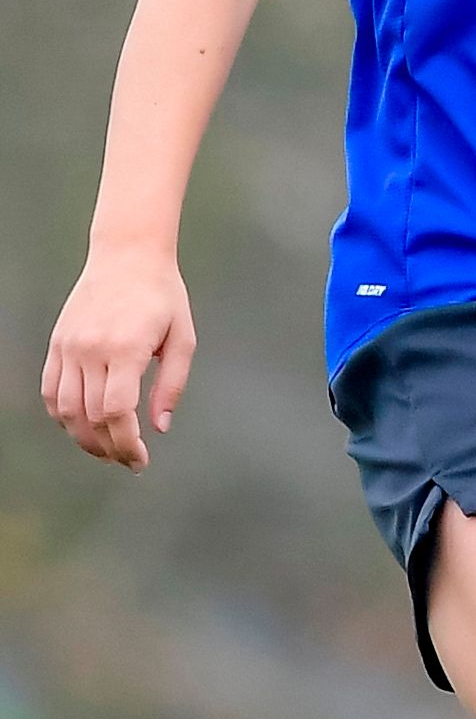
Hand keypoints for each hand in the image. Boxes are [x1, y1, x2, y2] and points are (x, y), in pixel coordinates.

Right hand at [42, 246, 192, 469]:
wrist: (127, 257)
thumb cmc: (163, 296)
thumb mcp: (183, 338)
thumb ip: (172, 385)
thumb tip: (161, 427)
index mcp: (125, 349)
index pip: (116, 412)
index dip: (126, 443)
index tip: (140, 460)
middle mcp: (90, 350)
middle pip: (89, 417)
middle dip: (108, 448)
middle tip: (128, 462)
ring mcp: (68, 347)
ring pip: (63, 408)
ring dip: (83, 437)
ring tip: (107, 449)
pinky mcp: (57, 343)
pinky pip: (50, 389)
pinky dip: (61, 414)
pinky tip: (80, 426)